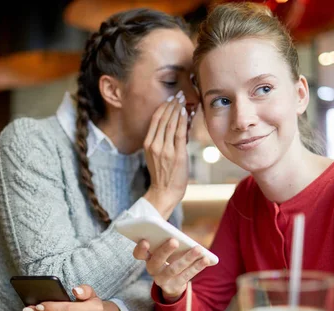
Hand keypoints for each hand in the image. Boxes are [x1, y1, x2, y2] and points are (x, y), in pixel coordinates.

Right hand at [133, 238, 211, 302]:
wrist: (172, 282)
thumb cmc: (169, 256)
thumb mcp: (165, 249)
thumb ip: (166, 240)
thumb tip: (179, 237)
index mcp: (147, 257)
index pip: (138, 254)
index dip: (141, 248)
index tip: (145, 241)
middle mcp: (152, 269)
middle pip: (157, 261)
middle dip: (165, 250)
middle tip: (174, 241)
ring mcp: (162, 280)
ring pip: (174, 269)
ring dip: (187, 258)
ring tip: (198, 249)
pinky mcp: (173, 287)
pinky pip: (186, 276)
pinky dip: (197, 267)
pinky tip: (205, 259)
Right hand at [143, 90, 188, 219]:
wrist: (164, 192)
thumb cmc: (163, 175)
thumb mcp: (157, 156)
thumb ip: (164, 141)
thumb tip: (177, 126)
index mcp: (148, 144)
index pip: (155, 120)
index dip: (163, 107)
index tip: (170, 99)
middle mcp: (155, 145)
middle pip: (163, 119)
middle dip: (172, 105)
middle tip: (179, 94)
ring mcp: (165, 149)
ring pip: (171, 124)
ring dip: (178, 109)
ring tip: (183, 100)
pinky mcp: (176, 154)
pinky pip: (179, 133)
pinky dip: (182, 121)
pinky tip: (185, 112)